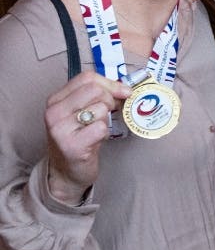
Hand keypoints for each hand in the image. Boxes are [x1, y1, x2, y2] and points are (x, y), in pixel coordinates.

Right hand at [44, 71, 131, 204]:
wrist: (66, 172)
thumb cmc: (79, 138)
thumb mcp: (81, 112)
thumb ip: (97, 96)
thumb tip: (125, 87)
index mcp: (56, 99)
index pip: (87, 78)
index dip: (110, 83)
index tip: (123, 92)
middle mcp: (54, 112)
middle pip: (95, 90)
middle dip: (110, 100)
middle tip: (109, 113)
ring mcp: (60, 129)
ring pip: (100, 108)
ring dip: (106, 119)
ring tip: (96, 129)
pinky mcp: (72, 145)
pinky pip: (101, 128)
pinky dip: (104, 133)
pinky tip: (95, 140)